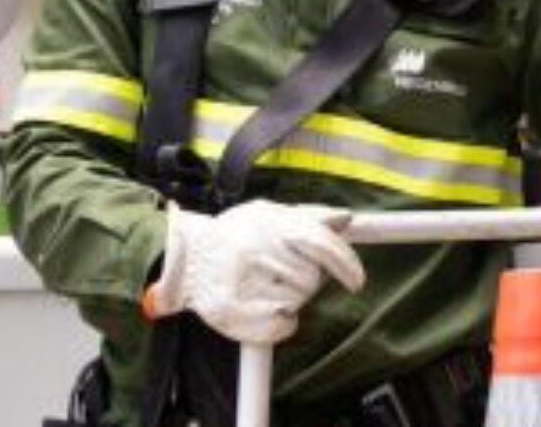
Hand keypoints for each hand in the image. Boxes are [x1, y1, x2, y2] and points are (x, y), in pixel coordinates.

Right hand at [142, 199, 365, 343]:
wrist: (183, 259)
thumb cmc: (233, 236)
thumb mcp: (268, 214)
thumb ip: (309, 216)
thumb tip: (345, 218)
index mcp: (270, 225)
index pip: (321, 244)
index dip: (345, 263)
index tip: (357, 281)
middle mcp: (258, 252)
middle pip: (311, 278)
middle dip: (306, 278)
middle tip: (285, 273)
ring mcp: (246, 284)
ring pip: (297, 301)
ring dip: (289, 296)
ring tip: (263, 283)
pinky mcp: (236, 313)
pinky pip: (282, 325)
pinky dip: (280, 321)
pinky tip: (261, 305)